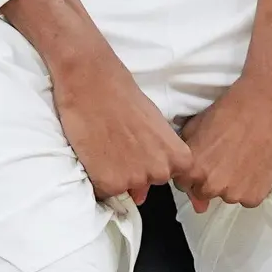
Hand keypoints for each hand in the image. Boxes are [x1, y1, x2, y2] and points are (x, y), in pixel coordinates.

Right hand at [1, 0, 193, 205]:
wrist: (91, 79)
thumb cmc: (123, 93)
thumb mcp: (153, 123)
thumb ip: (157, 154)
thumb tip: (143, 192)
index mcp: (177, 156)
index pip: (180, 177)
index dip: (162, 165)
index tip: (149, 150)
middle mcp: (159, 172)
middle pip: (150, 183)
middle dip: (137, 169)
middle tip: (121, 142)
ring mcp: (134, 180)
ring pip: (125, 188)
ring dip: (116, 173)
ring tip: (106, 144)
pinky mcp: (108, 183)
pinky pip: (104, 191)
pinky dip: (97, 176)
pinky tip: (94, 152)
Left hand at [174, 66, 271, 213]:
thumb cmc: (235, 105)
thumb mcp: (200, 121)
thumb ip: (189, 147)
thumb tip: (185, 172)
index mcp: (193, 166)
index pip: (182, 183)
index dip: (190, 172)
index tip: (202, 160)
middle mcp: (211, 185)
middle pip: (203, 192)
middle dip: (209, 178)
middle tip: (224, 157)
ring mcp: (235, 193)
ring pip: (226, 195)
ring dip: (231, 182)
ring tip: (242, 157)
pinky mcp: (257, 196)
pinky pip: (247, 197)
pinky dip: (251, 185)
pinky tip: (256, 163)